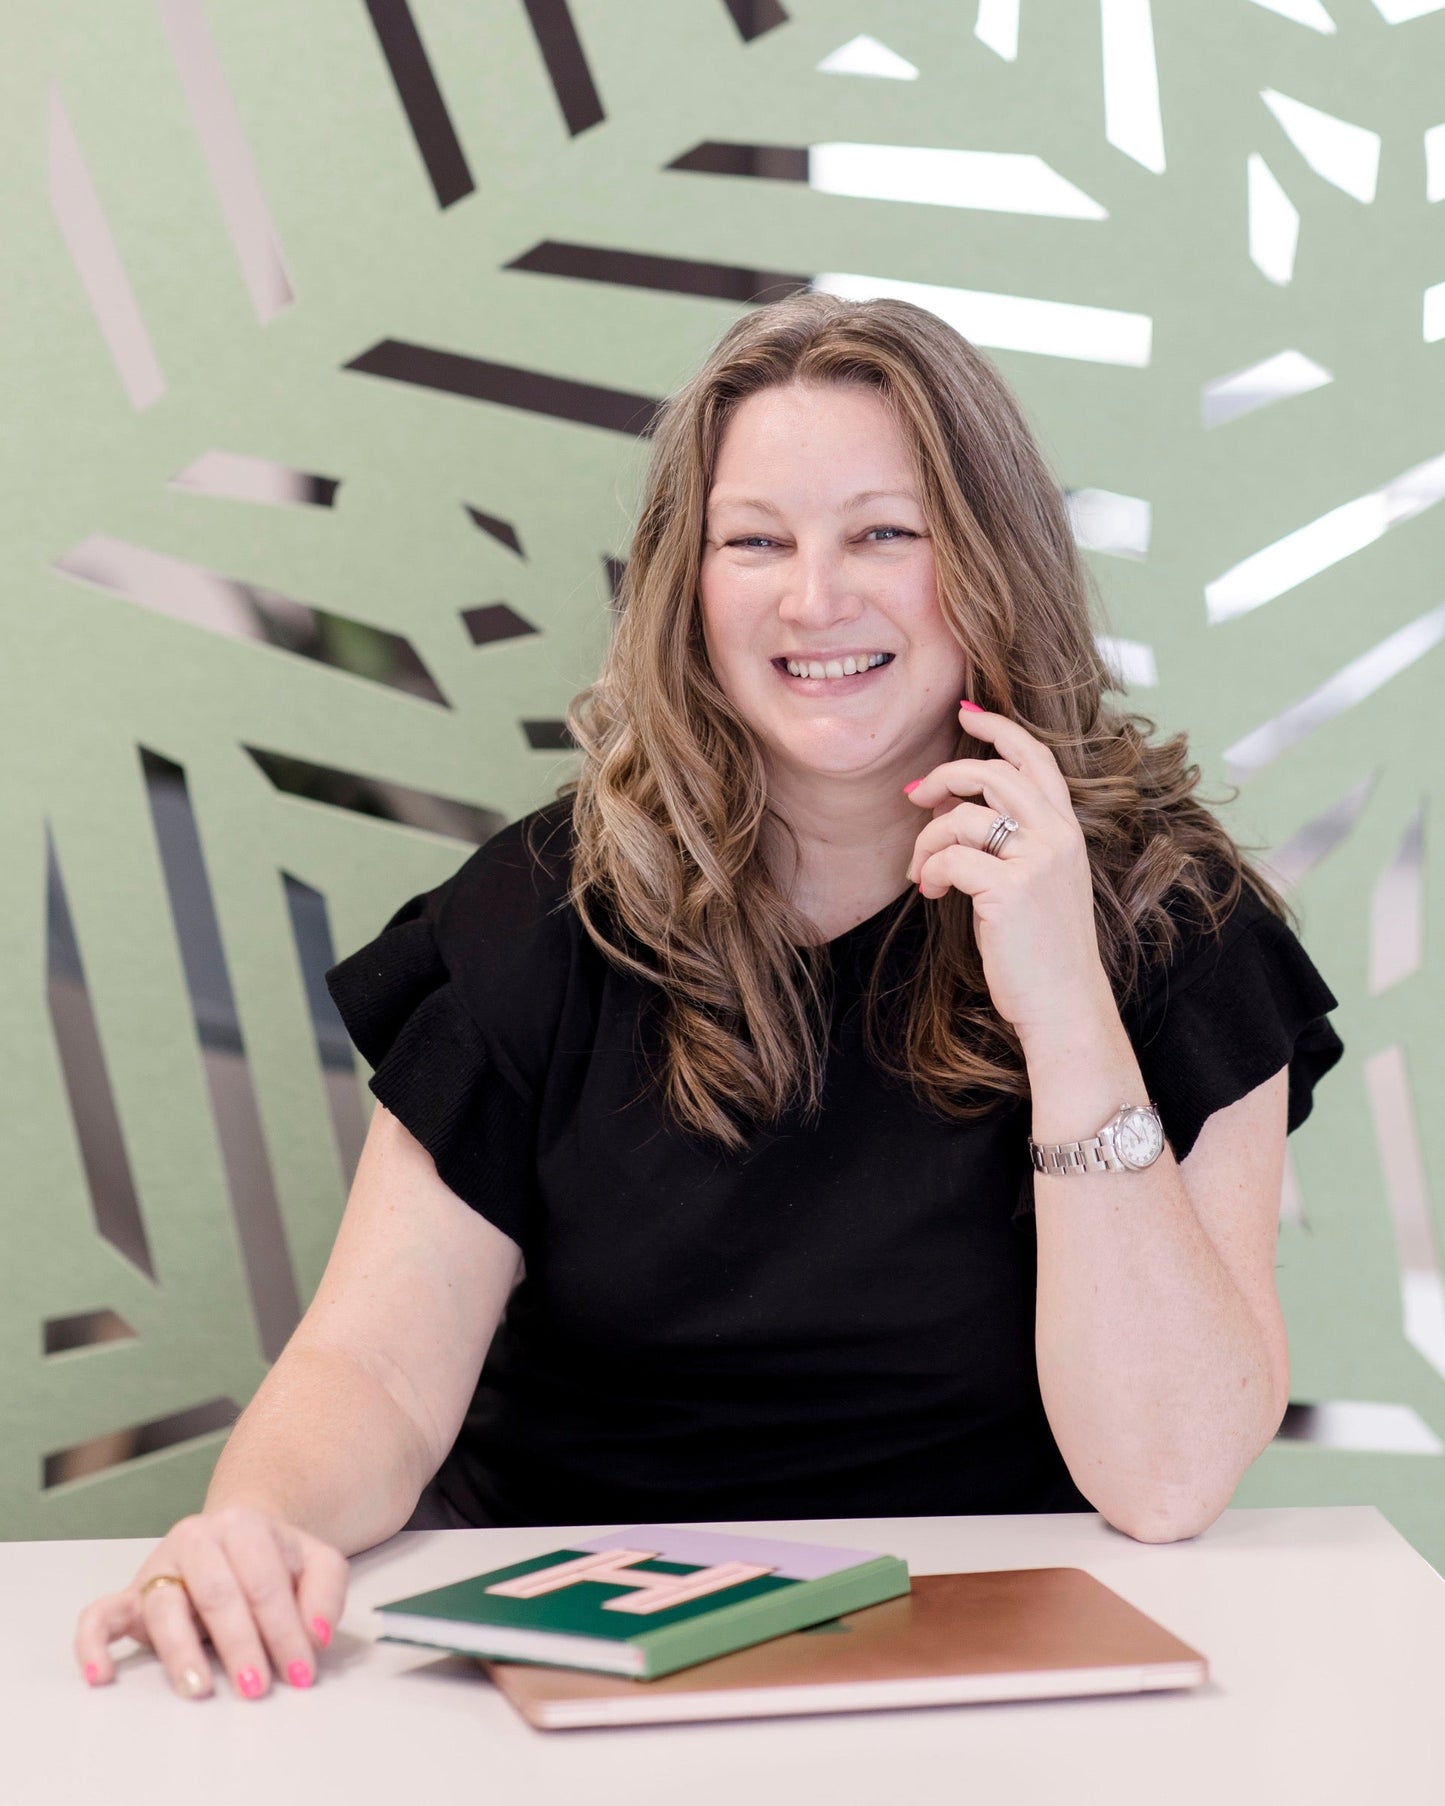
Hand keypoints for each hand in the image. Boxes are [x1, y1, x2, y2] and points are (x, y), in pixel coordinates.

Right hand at [74, 1504, 347, 1699]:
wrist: (235, 1534)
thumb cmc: (274, 1558)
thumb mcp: (315, 1562)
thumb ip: (326, 1592)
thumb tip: (317, 1635)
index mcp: (243, 1525)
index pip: (265, 1582)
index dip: (285, 1630)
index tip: (301, 1672)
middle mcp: (196, 1539)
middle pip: (217, 1593)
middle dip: (240, 1643)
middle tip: (256, 1687)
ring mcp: (159, 1566)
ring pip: (163, 1606)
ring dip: (180, 1651)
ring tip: (200, 1688)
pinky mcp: (129, 1597)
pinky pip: (99, 1616)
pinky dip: (92, 1645)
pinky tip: (102, 1676)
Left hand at [904, 703, 1113, 1045]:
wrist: (1065, 1004)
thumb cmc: (1044, 951)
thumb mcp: (1041, 884)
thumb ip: (1017, 844)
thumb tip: (958, 810)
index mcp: (1068, 831)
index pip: (1036, 759)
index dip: (1000, 730)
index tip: (966, 712)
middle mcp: (1058, 836)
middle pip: (992, 774)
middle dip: (944, 776)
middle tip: (915, 795)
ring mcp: (1037, 861)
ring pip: (963, 817)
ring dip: (926, 841)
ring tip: (920, 871)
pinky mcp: (1010, 889)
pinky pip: (951, 857)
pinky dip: (929, 871)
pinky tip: (927, 892)